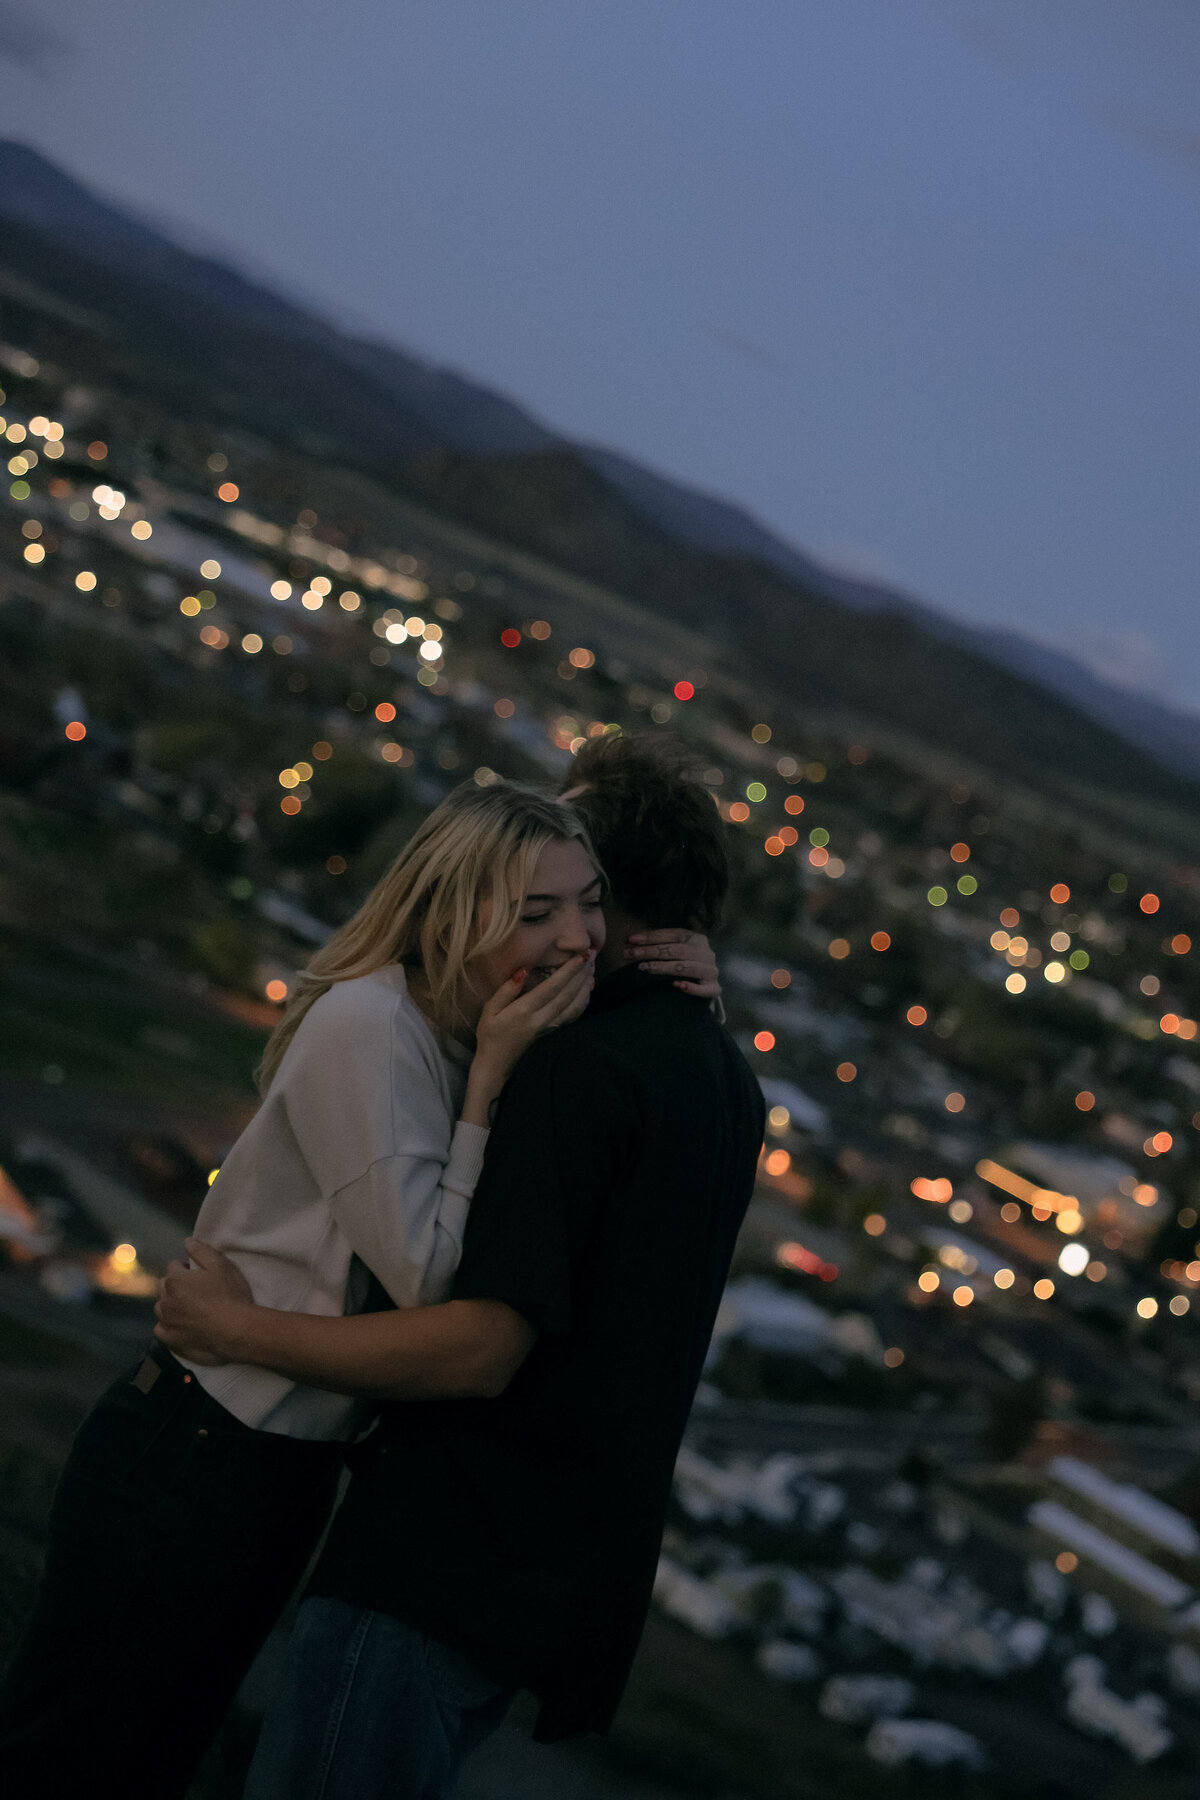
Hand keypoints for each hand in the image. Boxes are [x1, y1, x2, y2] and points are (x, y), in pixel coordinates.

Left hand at [154, 1238, 254, 1364]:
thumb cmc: (230, 1295)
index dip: (186, 1268)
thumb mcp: (220, 1265)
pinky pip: (160, 1329)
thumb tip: (187, 1241)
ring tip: (188, 1308)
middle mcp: (166, 1300)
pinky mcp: (171, 1340)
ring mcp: (167, 1321)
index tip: (199, 1275)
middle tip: (196, 1290)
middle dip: (175, 1285)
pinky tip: (179, 1325)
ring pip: (160, 1307)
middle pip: (164, 1286)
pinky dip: (167, 1325)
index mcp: (175, 1280)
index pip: (174, 1267)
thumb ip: (201, 1251)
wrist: (236, 1329)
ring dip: (170, 1304)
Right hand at [463, 954, 594, 1124]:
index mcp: (524, 1011)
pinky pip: (574, 1016)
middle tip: (592, 955)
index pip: (551, 988)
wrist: (496, 1065)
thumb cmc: (490, 1034)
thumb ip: (506, 990)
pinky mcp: (554, 1033)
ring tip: (592, 969)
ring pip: (574, 1006)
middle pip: (567, 995)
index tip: (580, 957)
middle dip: (581, 975)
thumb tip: (522, 971)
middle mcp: (541, 1020)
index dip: (568, 972)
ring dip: (585, 987)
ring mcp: (550, 1028)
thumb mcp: (489, 1010)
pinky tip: (587, 990)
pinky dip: (584, 1002)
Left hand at [625, 929, 720, 998]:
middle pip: (678, 950)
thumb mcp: (677, 950)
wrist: (706, 986)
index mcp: (698, 939)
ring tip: (644, 968)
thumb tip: (632, 941)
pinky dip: (691, 988)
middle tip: (631, 954)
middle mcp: (707, 953)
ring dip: (664, 967)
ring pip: (687, 968)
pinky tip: (676, 985)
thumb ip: (662, 945)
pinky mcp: (714, 989)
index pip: (674, 935)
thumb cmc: (685, 964)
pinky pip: (704, 989)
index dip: (652, 936)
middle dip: (652, 951)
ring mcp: (711, 971)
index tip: (631, 940)